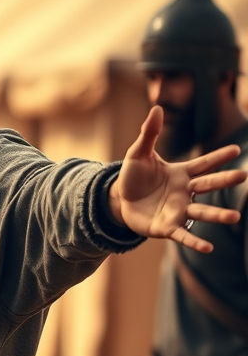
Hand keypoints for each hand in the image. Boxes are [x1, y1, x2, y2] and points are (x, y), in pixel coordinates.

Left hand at [110, 106, 244, 252]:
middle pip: (208, 186)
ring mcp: (179, 211)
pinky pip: (184, 235)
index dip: (217, 157)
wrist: (119, 202)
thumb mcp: (138, 154)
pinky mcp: (168, 227)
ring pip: (202, 213)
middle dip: (225, 181)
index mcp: (181, 174)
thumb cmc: (133, 177)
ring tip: (235, 218)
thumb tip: (156, 107)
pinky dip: (195, 241)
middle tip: (244, 176)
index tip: (235, 149)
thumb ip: (148, 133)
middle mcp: (185, 192)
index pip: (203, 164)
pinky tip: (209, 248)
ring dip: (218, 215)